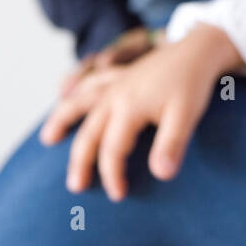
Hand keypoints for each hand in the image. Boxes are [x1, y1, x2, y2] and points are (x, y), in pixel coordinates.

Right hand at [38, 24, 238, 200]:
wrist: (198, 49)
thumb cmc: (192, 83)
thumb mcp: (186, 116)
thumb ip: (171, 145)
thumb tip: (161, 176)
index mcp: (128, 107)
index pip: (112, 149)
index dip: (112, 175)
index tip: (118, 196)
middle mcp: (114, 94)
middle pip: (89, 131)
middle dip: (79, 160)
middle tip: (74, 186)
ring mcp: (115, 82)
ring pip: (80, 101)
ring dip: (62, 119)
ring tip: (47, 138)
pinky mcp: (121, 74)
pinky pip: (92, 82)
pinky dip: (77, 89)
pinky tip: (68, 93)